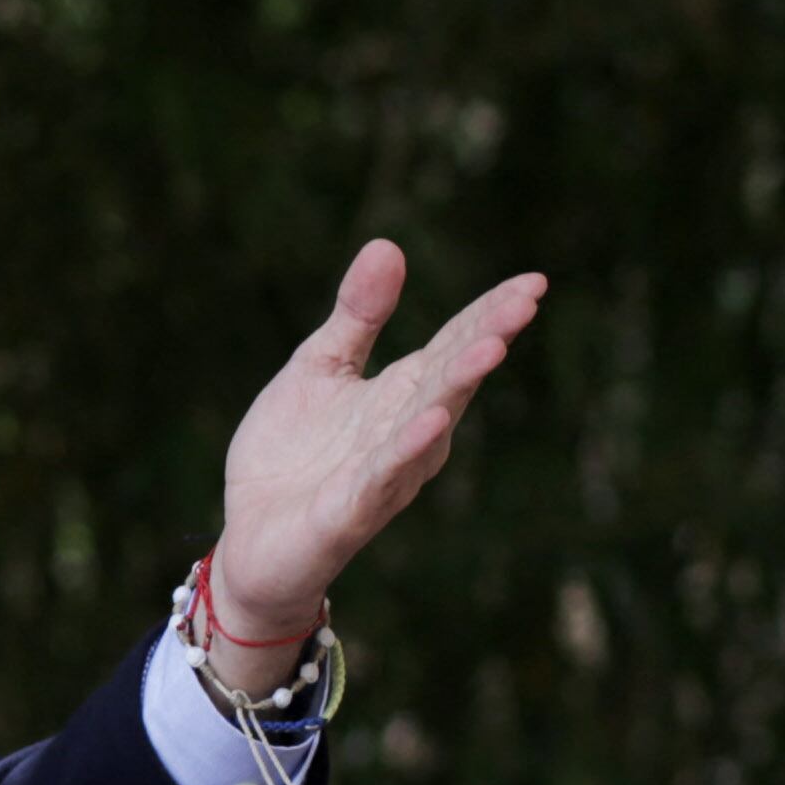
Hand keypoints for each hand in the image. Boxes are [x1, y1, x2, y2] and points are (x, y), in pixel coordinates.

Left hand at [209, 239, 546, 648]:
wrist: (251, 540)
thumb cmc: (293, 455)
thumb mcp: (319, 368)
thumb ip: (355, 316)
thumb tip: (387, 244)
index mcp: (401, 394)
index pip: (455, 346)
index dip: (490, 314)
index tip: (534, 282)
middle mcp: (407, 431)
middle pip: (452, 378)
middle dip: (487, 339)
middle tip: (525, 301)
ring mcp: (384, 472)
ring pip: (429, 424)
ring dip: (458, 387)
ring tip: (492, 347)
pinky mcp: (350, 509)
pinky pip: (382, 475)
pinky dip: (407, 449)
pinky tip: (432, 421)